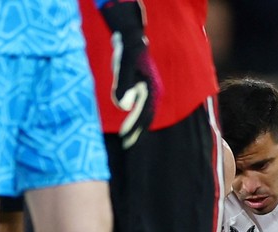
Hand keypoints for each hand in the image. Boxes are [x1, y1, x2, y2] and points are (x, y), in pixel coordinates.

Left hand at [100, 0, 160, 148]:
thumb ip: (122, 86)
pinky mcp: (146, 91)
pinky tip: (128, 124)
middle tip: (126, 145)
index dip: (134, 129)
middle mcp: (154, 93)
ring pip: (146, 114)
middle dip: (137, 132)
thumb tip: (123, 107)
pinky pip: (143, 108)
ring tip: (126, 139)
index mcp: (151, 90)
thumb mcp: (122, 68)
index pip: (144, 115)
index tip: (124, 139)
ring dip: (137, 127)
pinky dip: (136, 118)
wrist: (132, 40)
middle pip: (147, 117)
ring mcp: (151, 92)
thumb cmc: (126, 54)